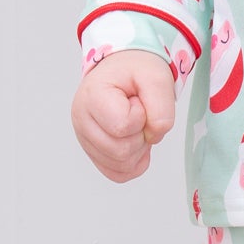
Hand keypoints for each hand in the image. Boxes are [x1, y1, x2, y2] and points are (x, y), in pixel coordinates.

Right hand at [71, 49, 177, 182]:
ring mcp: (85, 139)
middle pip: (120, 151)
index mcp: (91, 96)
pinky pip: (119, 174)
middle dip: (141, 134)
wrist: (124, 69)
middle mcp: (81, 120)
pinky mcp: (94, 153)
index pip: (122, 126)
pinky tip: (134, 138)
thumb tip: (153, 136)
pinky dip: (134, 161)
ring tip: (135, 123)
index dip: (141, 116)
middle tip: (139, 113)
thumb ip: (162, 107)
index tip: (137, 100)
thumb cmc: (136, 70)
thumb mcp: (157, 77)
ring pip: (120, 165)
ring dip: (139, 148)